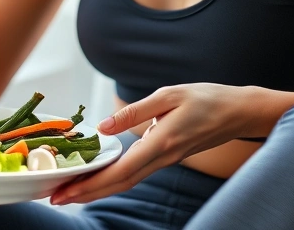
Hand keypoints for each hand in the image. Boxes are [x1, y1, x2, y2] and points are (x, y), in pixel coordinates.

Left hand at [50, 83, 256, 204]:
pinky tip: (99, 176)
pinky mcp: (166, 156)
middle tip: (55, 198)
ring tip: (70, 190)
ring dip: (97, 189)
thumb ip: (134, 111)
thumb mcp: (169, 95)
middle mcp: (162, 157)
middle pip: (119, 184)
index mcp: (160, 143)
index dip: (90, 184)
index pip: (119, 171)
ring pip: (126, 181)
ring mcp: (165, 160)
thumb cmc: (207, 99)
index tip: (66, 191)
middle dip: (86, 194)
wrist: (238, 112)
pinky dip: (113, 179)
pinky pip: (135, 173)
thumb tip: (102, 126)